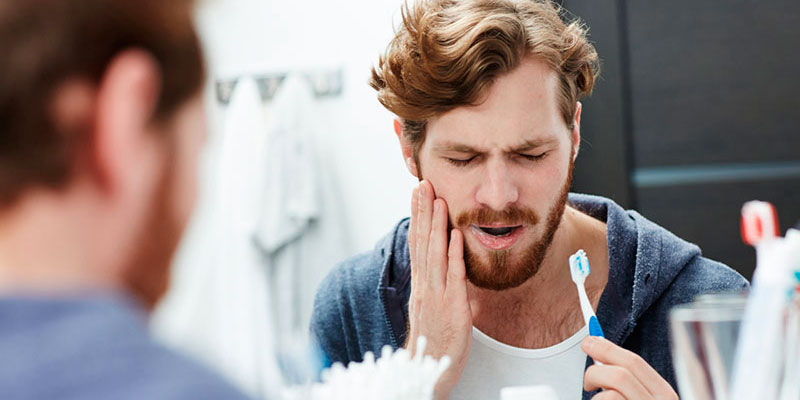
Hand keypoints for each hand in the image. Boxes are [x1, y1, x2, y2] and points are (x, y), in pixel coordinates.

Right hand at [406, 180, 471, 399]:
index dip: (417, 217)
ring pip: (434, 253)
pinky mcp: (452, 306)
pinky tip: (456, 235)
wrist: (428, 369)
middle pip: (422, 242)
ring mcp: (436, 295)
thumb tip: (445, 264)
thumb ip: (437, 284)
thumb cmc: (434, 339)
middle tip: (423, 184)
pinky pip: (453, 276)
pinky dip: (454, 254)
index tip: (417, 193)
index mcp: (421, 284)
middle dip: (423, 211)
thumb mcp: (432, 306)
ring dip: (436, 225)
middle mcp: (425, 285)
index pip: (417, 243)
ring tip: (438, 200)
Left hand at [582, 336, 678, 399]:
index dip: (608, 348)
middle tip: (587, 380)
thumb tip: (600, 353)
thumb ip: (632, 379)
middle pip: (620, 375)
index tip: (590, 340)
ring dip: (597, 397)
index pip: (635, 362)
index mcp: (665, 393)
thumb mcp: (644, 395)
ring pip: (610, 395)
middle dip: (596, 371)